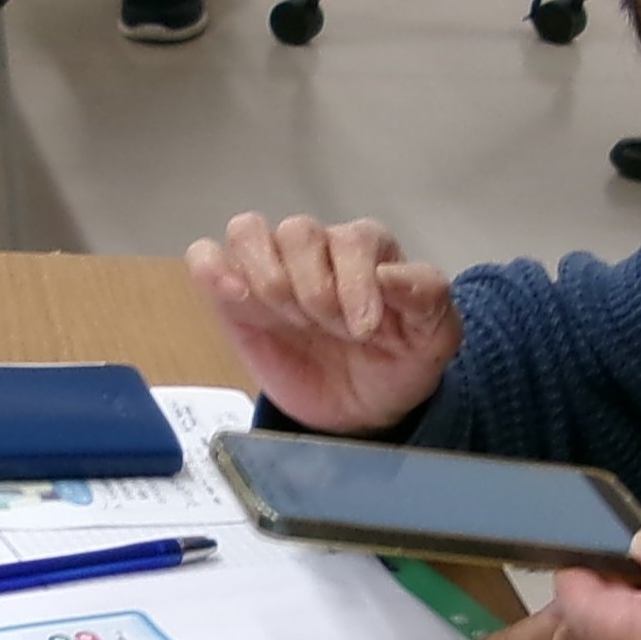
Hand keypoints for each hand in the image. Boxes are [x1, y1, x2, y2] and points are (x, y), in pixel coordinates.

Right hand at [184, 213, 461, 433]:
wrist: (363, 408)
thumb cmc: (399, 361)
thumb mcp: (434, 337)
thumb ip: (427, 297)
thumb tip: (392, 276)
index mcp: (369, 248)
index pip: (353, 239)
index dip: (356, 283)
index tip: (364, 331)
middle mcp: (319, 247)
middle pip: (298, 232)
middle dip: (313, 289)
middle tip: (329, 331)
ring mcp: (273, 267)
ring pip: (248, 231)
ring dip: (266, 278)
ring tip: (288, 319)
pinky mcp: (235, 296)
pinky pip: (206, 256)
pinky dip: (211, 269)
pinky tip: (236, 299)